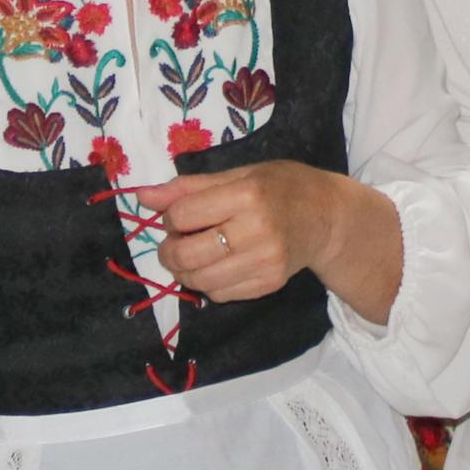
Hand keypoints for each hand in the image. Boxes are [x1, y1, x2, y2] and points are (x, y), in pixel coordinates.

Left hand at [150, 161, 368, 303]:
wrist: (327, 217)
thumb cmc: (280, 187)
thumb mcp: (238, 174)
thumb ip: (189, 187)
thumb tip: (141, 197)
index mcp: (247, 195)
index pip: (182, 215)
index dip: (171, 217)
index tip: (181, 214)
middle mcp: (256, 230)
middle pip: (186, 254)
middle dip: (169, 250)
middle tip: (176, 242)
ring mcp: (264, 262)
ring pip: (199, 280)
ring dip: (185, 270)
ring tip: (193, 255)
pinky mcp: (269, 284)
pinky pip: (219, 294)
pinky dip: (209, 283)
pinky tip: (219, 266)